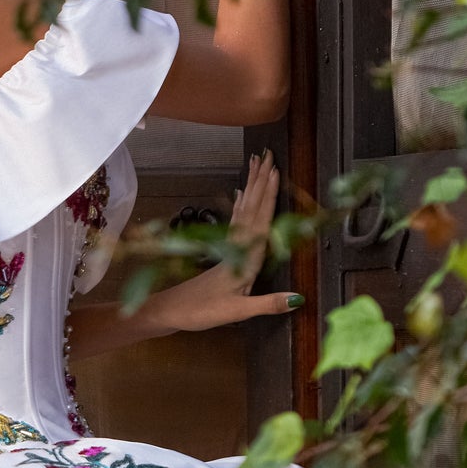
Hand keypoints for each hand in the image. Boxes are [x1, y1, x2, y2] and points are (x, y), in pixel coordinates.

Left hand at [161, 150, 299, 331]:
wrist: (169, 311)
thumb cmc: (200, 312)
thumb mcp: (236, 312)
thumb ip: (267, 304)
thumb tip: (297, 298)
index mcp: (244, 259)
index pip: (260, 222)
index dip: (268, 197)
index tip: (275, 172)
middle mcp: (236, 248)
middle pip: (251, 208)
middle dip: (261, 181)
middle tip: (268, 154)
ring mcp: (228, 247)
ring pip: (243, 210)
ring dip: (251, 186)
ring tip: (256, 164)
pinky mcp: (222, 252)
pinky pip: (235, 222)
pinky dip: (240, 205)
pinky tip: (240, 193)